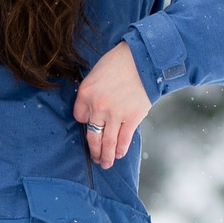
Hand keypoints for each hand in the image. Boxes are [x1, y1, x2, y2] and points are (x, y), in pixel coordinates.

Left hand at [73, 42, 152, 169]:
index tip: (90, 127)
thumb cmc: (121, 61)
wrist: (144, 58)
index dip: (85, 124)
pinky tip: (119, 155)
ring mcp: (114, 114)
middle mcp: (97, 107)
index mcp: (85, 93)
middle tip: (95, 159)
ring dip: (105, 156)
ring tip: (105, 164)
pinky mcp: (131, 118)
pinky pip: (123, 139)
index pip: (79, 117)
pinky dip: (120, 150)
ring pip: (107, 142)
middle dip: (93, 150)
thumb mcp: (97, 73)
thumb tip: (95, 110)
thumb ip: (93, 92)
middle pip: (91, 135)